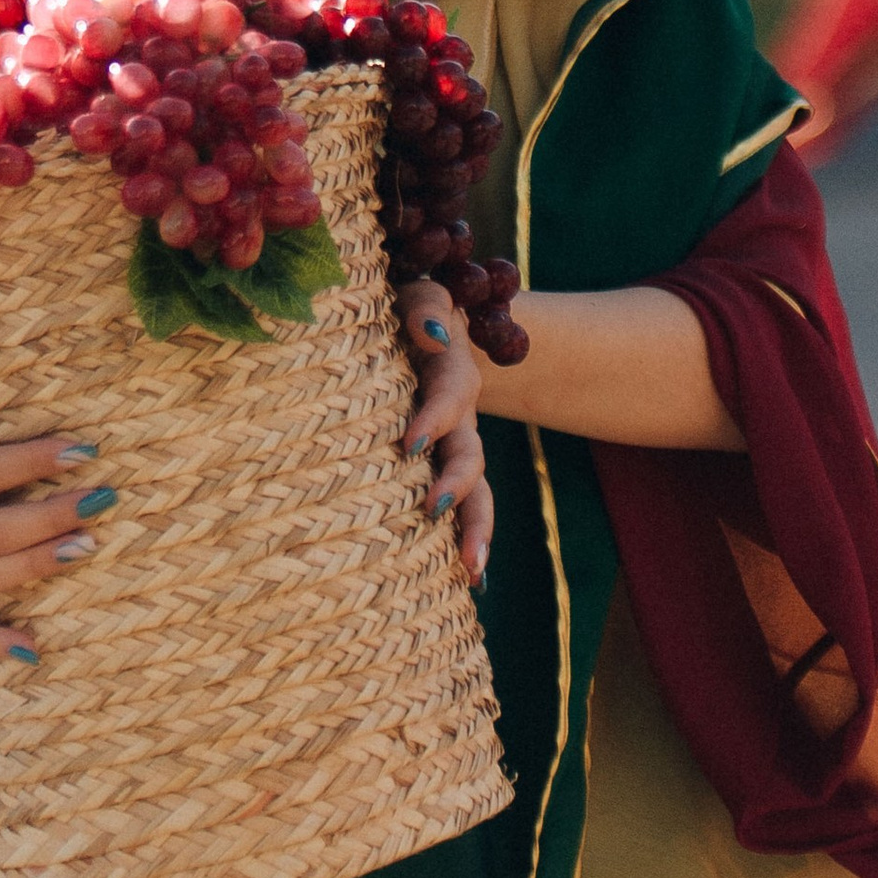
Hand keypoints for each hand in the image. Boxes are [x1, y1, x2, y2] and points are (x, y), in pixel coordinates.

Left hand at [397, 282, 491, 584]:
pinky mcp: (440, 470)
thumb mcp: (413, 294)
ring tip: (472, 574)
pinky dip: (465, 542)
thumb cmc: (401, 309)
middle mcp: (459, 418)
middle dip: (460, 488)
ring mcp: (454, 448)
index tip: (408, 445)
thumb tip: (431, 333)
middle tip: (434, 514)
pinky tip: (464, 584)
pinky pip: (462, 509)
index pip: (450, 396)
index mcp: (449, 373)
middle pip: (471, 456)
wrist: (414, 329)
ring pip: (476, 493)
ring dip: (475, 531)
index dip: (435, 418)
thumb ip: (423, 306)